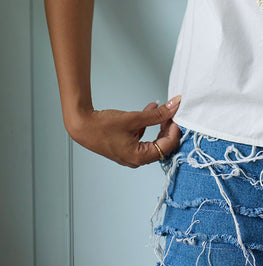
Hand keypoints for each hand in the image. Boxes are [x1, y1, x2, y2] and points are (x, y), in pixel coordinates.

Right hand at [67, 96, 181, 167]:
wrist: (82, 126)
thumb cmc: (103, 126)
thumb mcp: (134, 118)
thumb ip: (157, 114)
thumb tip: (174, 105)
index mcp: (139, 157)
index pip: (167, 146)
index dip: (174, 129)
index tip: (177, 115)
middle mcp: (136, 160)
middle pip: (162, 145)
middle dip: (168, 127)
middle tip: (171, 112)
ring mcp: (131, 154)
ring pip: (153, 140)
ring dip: (158, 124)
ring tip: (161, 109)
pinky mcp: (126, 146)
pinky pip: (143, 136)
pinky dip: (148, 124)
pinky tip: (149, 109)